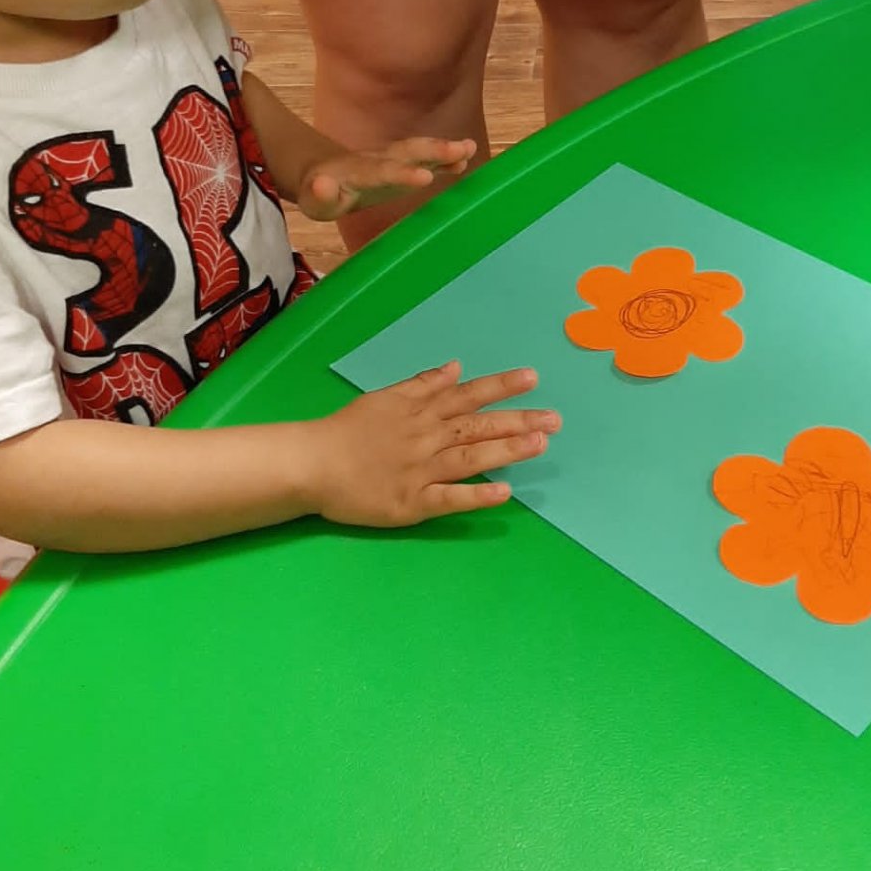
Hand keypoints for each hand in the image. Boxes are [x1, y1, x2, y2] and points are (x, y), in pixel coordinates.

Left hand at [298, 136, 475, 219]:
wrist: (321, 171)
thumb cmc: (318, 194)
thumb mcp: (314, 200)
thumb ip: (321, 195)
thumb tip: (324, 185)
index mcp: (359, 172)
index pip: (383, 172)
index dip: (404, 175)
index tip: (426, 178)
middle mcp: (379, 160)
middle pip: (408, 152)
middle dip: (434, 152)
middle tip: (461, 150)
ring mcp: (391, 159)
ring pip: (419, 150)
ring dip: (443, 149)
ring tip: (470, 148)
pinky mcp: (401, 165)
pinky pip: (424, 158)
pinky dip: (443, 157)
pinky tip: (466, 159)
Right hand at [307, 361, 559, 526]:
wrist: (313, 464)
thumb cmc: (347, 430)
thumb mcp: (384, 397)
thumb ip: (422, 384)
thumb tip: (456, 367)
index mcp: (420, 411)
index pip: (468, 395)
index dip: (501, 386)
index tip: (533, 378)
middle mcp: (426, 437)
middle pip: (478, 426)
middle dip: (519, 420)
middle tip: (556, 419)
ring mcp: (421, 471)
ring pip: (471, 457)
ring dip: (507, 450)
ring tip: (540, 444)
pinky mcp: (412, 502)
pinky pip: (450, 498)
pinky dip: (477, 495)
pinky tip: (504, 492)